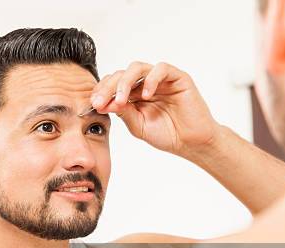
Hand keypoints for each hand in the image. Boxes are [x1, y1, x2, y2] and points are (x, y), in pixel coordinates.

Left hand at [90, 61, 220, 155]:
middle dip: (108, 88)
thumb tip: (104, 103)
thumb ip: (123, 112)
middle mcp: (145, 83)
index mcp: (133, 94)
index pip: (113, 85)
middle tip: (100, 102)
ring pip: (138, 68)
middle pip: (121, 75)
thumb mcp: (137, 125)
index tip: (93, 105)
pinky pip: (161, 69)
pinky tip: (146, 95)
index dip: (101, 92)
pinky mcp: (178, 77)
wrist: (191, 143)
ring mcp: (161, 79)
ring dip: (125, 82)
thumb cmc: (166, 134)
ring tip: (121, 100)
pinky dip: (151, 80)